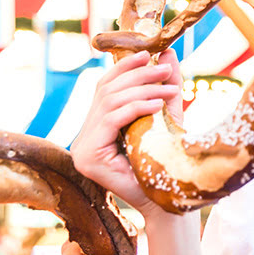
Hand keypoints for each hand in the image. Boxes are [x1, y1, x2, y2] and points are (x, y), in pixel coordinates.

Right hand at [71, 49, 182, 216]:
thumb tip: (167, 53)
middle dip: (139, 76)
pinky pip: (112, 120)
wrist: (165, 202)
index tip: (149, 53)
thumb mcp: (165, 117)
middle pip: (107, 91)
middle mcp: (84, 134)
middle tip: (166, 69)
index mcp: (96, 126)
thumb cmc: (165, 161)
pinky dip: (137, 108)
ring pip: (110, 103)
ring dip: (143, 90)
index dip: (125, 67)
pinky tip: (158, 104)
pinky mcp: (88, 156)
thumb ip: (164, 88)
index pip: (105, 87)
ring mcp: (82, 146)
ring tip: (170, 88)